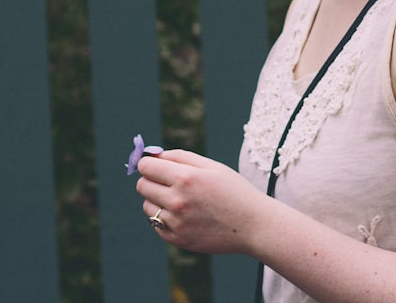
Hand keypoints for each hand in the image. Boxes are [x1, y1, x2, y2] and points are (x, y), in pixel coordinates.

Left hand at [135, 149, 264, 255]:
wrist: (253, 225)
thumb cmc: (234, 190)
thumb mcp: (212, 166)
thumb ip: (180, 157)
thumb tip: (153, 155)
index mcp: (185, 178)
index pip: (146, 167)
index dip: (148, 163)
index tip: (154, 165)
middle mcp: (177, 201)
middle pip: (142, 186)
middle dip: (151, 180)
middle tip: (168, 181)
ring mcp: (176, 223)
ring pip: (147, 206)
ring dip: (157, 200)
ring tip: (180, 199)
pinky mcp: (178, 240)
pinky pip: (156, 225)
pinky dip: (165, 219)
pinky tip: (184, 215)